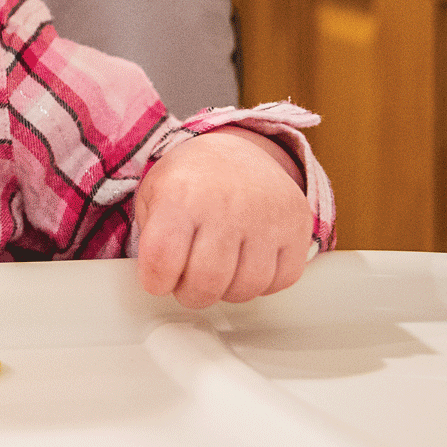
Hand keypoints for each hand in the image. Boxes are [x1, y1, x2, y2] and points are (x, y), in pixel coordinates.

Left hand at [134, 126, 311, 308]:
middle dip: (191, 295)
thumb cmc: (190, 182)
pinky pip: (281, 280)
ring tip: (217, 272)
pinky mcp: (297, 226)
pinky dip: (262, 284)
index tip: (157, 279)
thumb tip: (157, 282)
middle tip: (187, 284)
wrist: (235, 152)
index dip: (156, 281)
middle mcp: (226, 204)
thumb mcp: (152, 197)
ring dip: (227, 292)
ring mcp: (266, 215)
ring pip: (246, 287)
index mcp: (181, 195)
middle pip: (206, 282)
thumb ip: (149, 240)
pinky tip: (246, 265)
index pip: (163, 260)